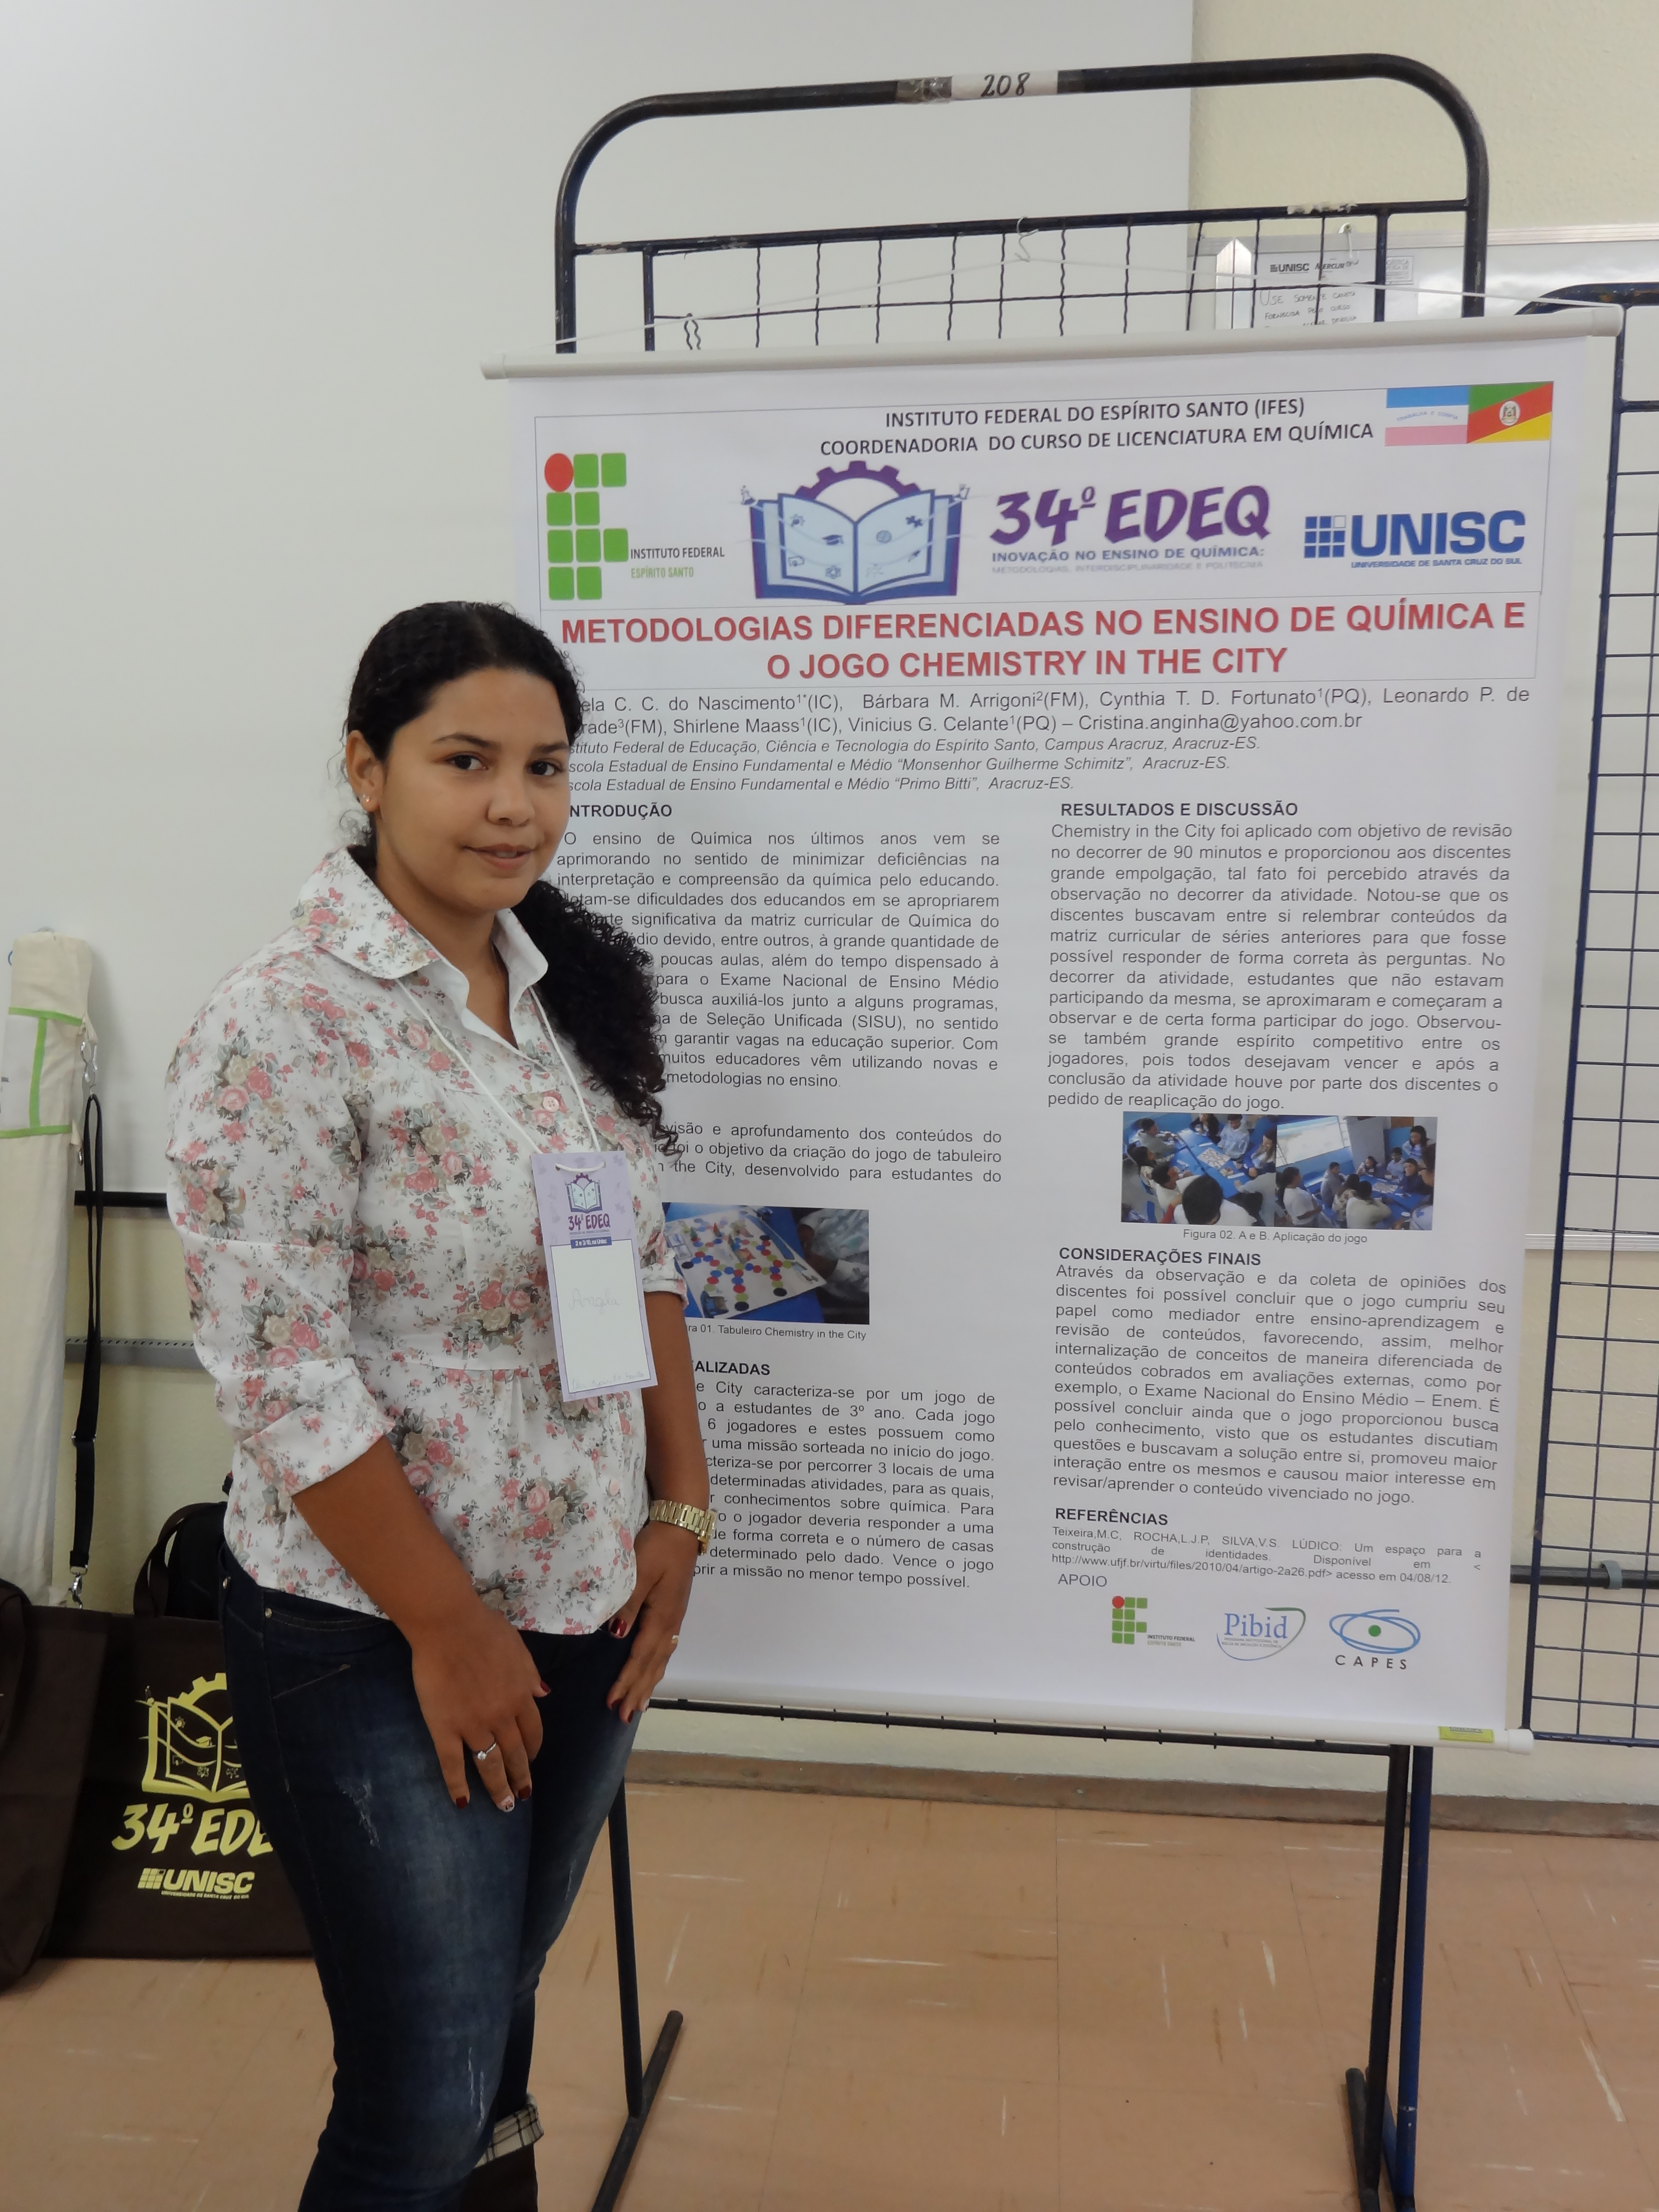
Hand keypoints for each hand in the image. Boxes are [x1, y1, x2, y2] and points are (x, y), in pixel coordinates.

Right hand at [408, 1601, 547, 1811]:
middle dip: (521, 1776)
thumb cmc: (483, 1629)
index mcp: (521, 1695)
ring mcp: (473, 1725)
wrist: (448, 1625)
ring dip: (498, 1788)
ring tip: (504, 1806)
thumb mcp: (518, 1648)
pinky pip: (453, 1764)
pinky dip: (458, 1786)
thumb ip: (530, 1674)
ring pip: (490, 1764)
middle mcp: (501, 1716)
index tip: (532, 1759)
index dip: (534, 1749)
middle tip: (522, 1795)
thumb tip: (544, 1694)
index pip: (533, 1731)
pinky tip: (463, 1803)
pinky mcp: (445, 1729)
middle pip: (515, 1754)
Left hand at [606, 1521, 696, 1722]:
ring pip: (661, 1659)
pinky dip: (656, 1666)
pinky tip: (653, 1671)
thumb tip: (616, 1635)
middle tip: (623, 1717)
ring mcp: (674, 1618)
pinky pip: (664, 1648)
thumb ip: (628, 1603)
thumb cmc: (658, 1546)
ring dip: (648, 1683)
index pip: (640, 1657)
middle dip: (637, 1691)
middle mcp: (670, 1623)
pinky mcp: (673, 1610)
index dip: (626, 1681)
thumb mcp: (640, 1571)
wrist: (682, 1526)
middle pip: (653, 1665)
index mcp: (662, 1617)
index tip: (612, 1702)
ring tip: (639, 1705)